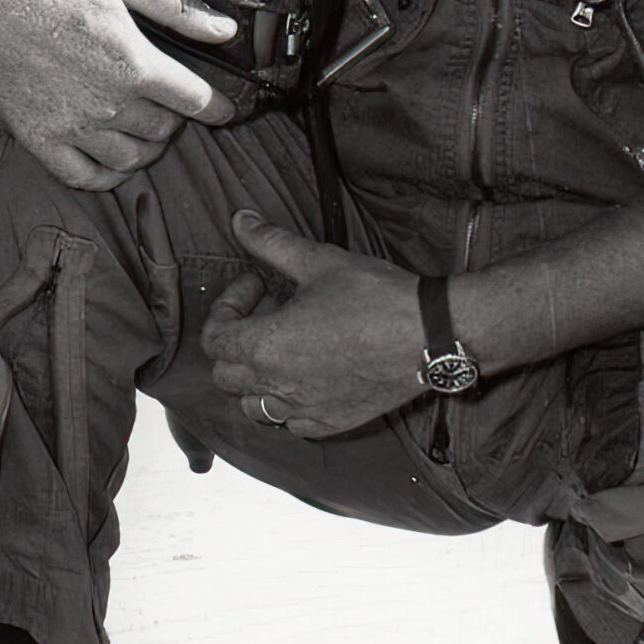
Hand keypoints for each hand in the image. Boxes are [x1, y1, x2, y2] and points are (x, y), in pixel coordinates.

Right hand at [0, 0, 238, 191]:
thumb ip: (178, 7)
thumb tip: (223, 29)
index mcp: (135, 64)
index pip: (195, 101)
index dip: (218, 107)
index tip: (226, 110)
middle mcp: (109, 103)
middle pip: (164, 131)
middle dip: (176, 118)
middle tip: (169, 102)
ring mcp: (73, 126)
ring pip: (131, 159)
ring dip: (146, 148)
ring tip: (143, 128)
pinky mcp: (39, 139)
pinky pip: (84, 177)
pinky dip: (107, 176)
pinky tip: (111, 158)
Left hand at [201, 211, 427, 437]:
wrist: (429, 334)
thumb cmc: (375, 298)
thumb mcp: (318, 261)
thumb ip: (271, 242)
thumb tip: (241, 220)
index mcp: (267, 348)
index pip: (214, 340)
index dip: (227, 306)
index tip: (257, 285)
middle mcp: (279, 387)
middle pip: (226, 375)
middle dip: (237, 339)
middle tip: (268, 310)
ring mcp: (306, 410)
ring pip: (253, 406)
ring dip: (256, 376)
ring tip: (282, 344)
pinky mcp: (332, 422)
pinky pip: (292, 423)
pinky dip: (288, 402)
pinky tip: (308, 375)